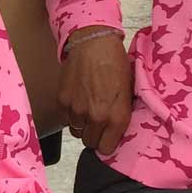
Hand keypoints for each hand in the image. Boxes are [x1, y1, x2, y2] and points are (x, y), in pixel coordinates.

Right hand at [59, 26, 131, 154]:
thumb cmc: (116, 64)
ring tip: (87, 108)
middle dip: (93, 135)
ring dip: (81, 124)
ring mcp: (77, 110)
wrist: (94, 44)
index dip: (106, 143)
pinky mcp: (62, 101)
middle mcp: (97, 117)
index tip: (107, 136)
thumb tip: (116, 129)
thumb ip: (122, 113)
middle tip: (97, 122)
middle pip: (89, 142)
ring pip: (76, 131)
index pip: (106, 149)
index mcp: (117, 116)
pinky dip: (70, 113)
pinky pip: (65, 118)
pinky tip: (78, 100)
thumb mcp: (129, 91)